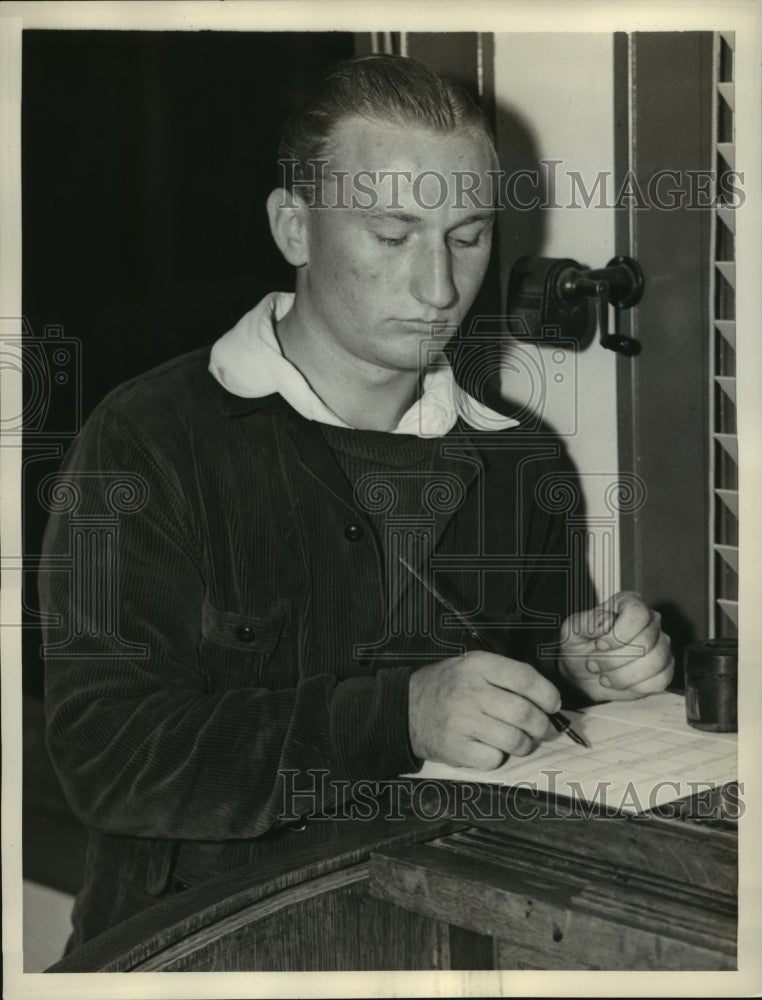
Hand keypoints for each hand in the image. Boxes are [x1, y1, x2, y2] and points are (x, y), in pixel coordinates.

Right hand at [408, 651, 561, 769]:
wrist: (405, 708)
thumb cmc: (448, 686)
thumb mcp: (472, 666)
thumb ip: (506, 676)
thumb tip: (548, 700)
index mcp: (477, 666)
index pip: (525, 678)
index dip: (547, 694)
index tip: (553, 704)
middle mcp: (470, 692)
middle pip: (524, 713)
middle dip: (541, 725)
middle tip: (541, 728)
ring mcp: (461, 722)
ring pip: (514, 740)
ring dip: (525, 744)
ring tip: (520, 740)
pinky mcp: (456, 748)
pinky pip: (494, 759)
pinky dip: (500, 757)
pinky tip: (492, 747)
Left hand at [558, 591, 673, 701]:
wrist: (580, 674)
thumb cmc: (578, 647)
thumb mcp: (572, 632)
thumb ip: (586, 623)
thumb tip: (608, 620)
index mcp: (627, 604)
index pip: (638, 613)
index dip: (618, 634)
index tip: (599, 645)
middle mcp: (649, 621)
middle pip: (646, 641)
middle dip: (614, 660)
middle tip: (594, 664)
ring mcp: (660, 645)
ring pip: (655, 662)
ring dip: (623, 676)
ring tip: (604, 676)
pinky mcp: (664, 669)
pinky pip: (661, 680)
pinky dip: (636, 687)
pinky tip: (620, 683)